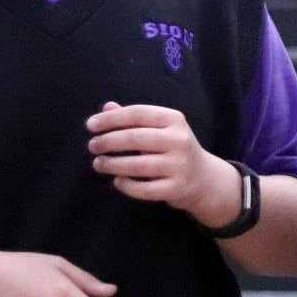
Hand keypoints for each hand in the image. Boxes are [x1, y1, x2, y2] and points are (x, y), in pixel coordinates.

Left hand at [87, 102, 238, 226]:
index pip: (137, 113)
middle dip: (108, 142)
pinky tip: (117, 181)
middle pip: (135, 138)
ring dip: (112, 164)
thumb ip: (135, 119)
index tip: (90, 125)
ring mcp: (179, 165)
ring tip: (98, 163)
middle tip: (92, 146)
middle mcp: (179, 140)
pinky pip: (144, 189)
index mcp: (175, 120)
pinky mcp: (176, 188)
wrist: (205, 179)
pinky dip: (126, 185)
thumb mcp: (161, 129)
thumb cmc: (176, 149)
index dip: (111, 119)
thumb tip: (106, 107)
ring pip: (137, 165)